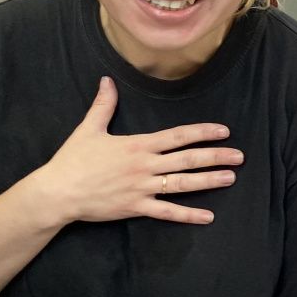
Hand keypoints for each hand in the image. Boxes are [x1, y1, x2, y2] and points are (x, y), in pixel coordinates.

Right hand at [32, 78, 241, 227]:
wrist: (57, 192)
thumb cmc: (73, 160)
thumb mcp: (89, 128)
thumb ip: (103, 105)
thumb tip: (107, 80)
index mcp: (138, 145)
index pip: (178, 136)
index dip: (202, 132)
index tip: (224, 131)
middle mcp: (145, 166)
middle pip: (187, 159)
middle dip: (216, 157)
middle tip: (239, 156)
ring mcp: (142, 188)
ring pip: (182, 184)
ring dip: (208, 181)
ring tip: (231, 178)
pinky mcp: (136, 208)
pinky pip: (167, 212)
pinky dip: (188, 215)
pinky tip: (207, 216)